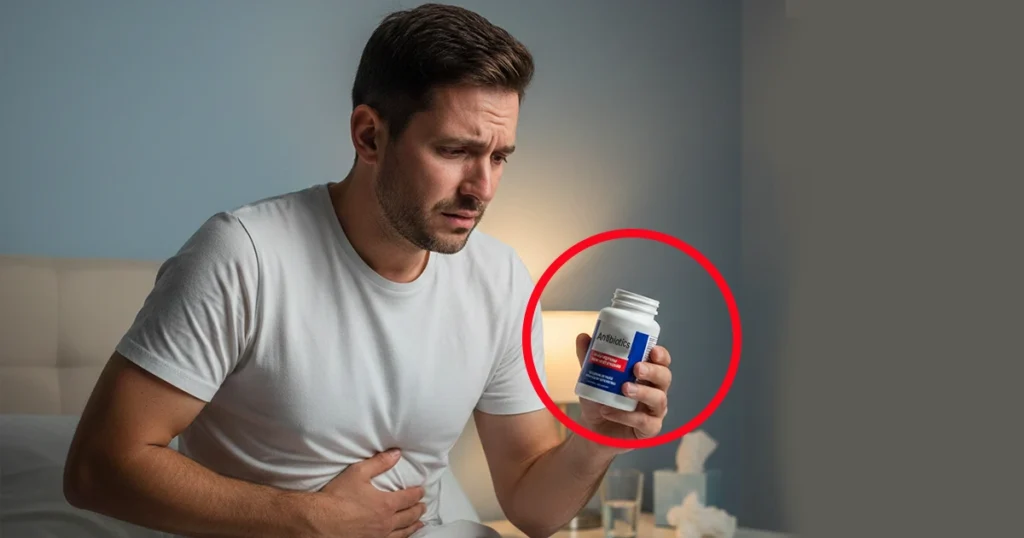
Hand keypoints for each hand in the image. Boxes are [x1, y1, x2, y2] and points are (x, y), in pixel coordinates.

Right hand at [315, 449, 426, 537]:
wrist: (320, 521)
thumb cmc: (337, 496)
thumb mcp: (358, 473)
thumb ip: (379, 462)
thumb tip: (396, 453)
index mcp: (386, 504)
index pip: (409, 498)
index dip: (417, 493)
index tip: (422, 491)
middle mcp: (386, 522)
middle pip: (409, 516)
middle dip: (418, 510)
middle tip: (423, 506)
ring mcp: (379, 536)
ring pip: (403, 532)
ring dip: (413, 526)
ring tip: (419, 523)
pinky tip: (401, 537)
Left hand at [575, 333, 671, 450]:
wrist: (593, 428)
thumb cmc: (600, 399)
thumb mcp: (592, 376)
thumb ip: (589, 358)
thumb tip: (583, 337)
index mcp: (647, 374)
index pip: (662, 361)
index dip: (661, 355)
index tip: (652, 350)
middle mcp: (655, 391)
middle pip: (665, 377)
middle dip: (653, 371)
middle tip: (636, 368)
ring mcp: (655, 411)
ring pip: (659, 399)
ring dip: (642, 392)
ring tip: (624, 389)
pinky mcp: (649, 429)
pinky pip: (645, 422)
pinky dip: (626, 416)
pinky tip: (609, 412)